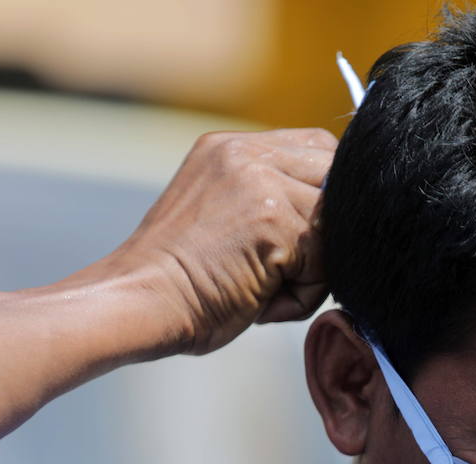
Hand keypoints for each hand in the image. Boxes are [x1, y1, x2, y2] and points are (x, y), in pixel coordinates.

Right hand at [97, 128, 337, 355]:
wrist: (139, 303)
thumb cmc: (180, 283)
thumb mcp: (222, 217)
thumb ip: (268, 200)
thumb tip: (332, 216)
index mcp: (229, 148)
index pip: (318, 150)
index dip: (325, 197)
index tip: (301, 241)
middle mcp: (245, 152)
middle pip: (336, 179)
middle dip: (325, 231)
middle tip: (283, 269)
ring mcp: (260, 181)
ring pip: (335, 226)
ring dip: (313, 269)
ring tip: (264, 287)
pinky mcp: (273, 218)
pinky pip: (325, 261)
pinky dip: (302, 293)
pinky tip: (259, 299)